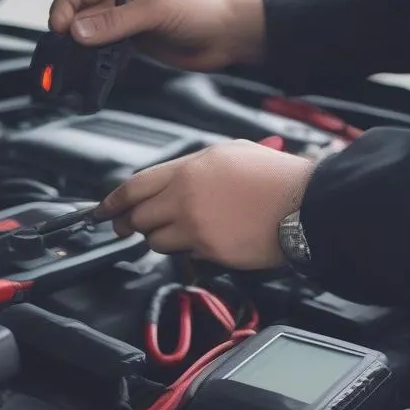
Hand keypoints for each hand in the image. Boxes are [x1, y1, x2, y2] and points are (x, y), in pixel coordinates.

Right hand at [48, 0, 265, 70]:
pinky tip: (99, 73)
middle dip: (72, 35)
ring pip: (92, 39)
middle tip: (69, 54)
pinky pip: (107, 55)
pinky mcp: (135, 46)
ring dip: (85, 53)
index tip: (60, 29)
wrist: (232, 34)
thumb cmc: (204, 7)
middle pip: (81, 17)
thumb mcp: (158, 8)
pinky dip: (99, 65)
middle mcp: (121, 0)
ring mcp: (127, 25)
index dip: (64, 9)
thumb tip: (79, 30)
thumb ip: (117, 20)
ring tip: (83, 65)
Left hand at [93, 140, 314, 268]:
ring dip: (161, 239)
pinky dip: (190, 251)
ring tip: (181, 232)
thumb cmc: (276, 178)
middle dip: (128, 224)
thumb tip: (171, 180)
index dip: (113, 200)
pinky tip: (209, 239)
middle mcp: (185, 195)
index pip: (134, 186)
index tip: (104, 209)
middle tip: (125, 227)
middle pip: (137, 217)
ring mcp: (195, 225)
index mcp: (189, 168)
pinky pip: (185, 255)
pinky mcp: (208, 250)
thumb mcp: (230, 153)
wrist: (306, 204)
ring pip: (155, 241)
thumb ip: (194, 167)